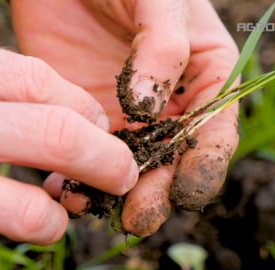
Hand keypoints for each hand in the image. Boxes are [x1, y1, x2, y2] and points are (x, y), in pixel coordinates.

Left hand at [12, 0, 239, 235]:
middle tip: (135, 217)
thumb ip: (163, 47)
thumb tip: (147, 107)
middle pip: (170, 164)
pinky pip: (81, 159)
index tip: (187, 191)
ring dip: (112, 195)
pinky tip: (60, 188)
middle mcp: (166, 106)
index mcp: (203, 78)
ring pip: (124, 170)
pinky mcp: (81, 120)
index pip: (214, 132)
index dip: (204, 167)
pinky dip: (73, 179)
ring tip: (89, 203)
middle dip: (155, 194)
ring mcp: (123, 117)